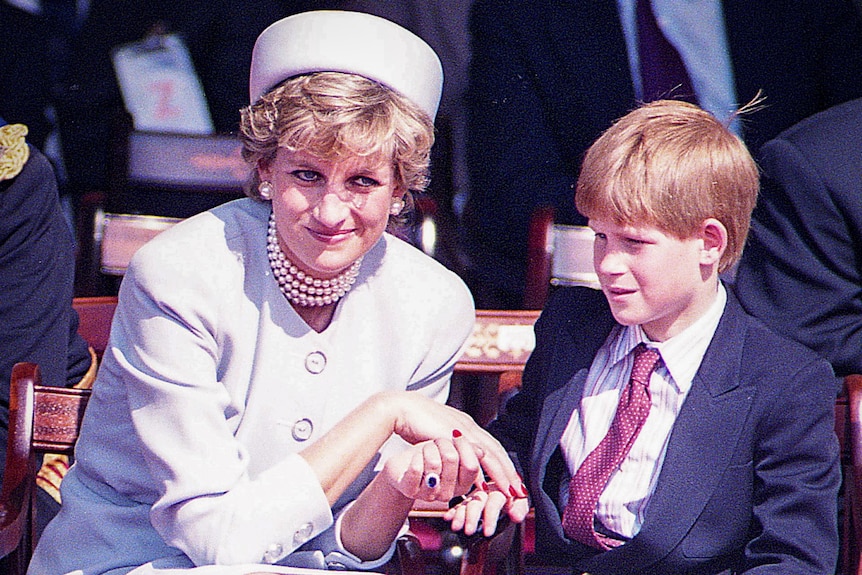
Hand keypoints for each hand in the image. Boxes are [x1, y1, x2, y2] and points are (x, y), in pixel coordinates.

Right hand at [378, 391, 524, 500]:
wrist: (402, 408)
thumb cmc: (415, 423)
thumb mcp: (439, 436)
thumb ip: (451, 446)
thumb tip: (456, 461)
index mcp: (467, 425)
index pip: (491, 445)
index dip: (502, 462)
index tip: (510, 478)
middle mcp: (469, 426)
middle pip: (497, 449)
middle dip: (509, 470)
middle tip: (519, 488)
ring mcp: (463, 429)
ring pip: (490, 453)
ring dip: (502, 473)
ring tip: (510, 490)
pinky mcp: (454, 435)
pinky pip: (473, 455)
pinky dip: (482, 471)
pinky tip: (484, 485)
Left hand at [381, 437, 480, 501]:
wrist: (399, 468)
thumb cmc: (427, 458)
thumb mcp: (449, 452)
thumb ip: (468, 453)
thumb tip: (483, 452)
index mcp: (460, 484)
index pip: (472, 467)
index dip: (465, 448)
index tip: (456, 434)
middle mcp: (447, 493)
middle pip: (453, 460)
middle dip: (443, 444)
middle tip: (438, 441)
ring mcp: (428, 493)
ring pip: (434, 464)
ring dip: (427, 449)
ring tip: (425, 449)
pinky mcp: (409, 489)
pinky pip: (416, 470)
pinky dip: (415, 458)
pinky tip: (415, 458)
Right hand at [443, 482, 530, 536]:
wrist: (508, 490)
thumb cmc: (514, 498)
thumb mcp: (520, 503)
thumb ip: (520, 509)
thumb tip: (515, 515)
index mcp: (500, 488)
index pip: (494, 501)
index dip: (490, 517)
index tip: (488, 532)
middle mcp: (486, 490)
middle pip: (477, 502)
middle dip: (472, 517)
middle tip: (469, 531)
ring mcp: (475, 494)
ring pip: (466, 503)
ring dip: (460, 515)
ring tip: (456, 527)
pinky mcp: (467, 499)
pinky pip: (459, 504)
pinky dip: (453, 511)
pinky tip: (448, 517)